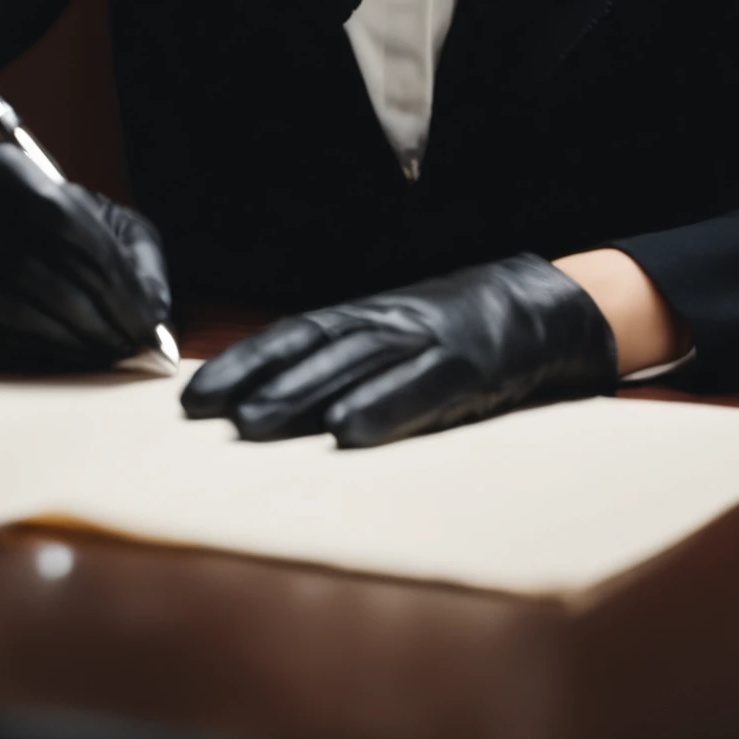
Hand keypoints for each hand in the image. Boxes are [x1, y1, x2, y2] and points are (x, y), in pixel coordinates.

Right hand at [0, 144, 171, 370]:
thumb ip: (134, 254)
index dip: (109, 273)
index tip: (147, 315)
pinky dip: (42, 352)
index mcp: (1, 169)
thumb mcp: (98, 215)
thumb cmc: (47, 222)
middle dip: (96, 313)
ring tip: (111, 351)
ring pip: (15, 309)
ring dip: (73, 339)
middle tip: (134, 341)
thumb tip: (155, 311)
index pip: (62, 218)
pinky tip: (73, 354)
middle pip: (36, 269)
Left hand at [180, 252, 617, 446]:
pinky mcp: (467, 366)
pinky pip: (419, 389)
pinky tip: (346, 431)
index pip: (291, 335)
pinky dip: (381, 409)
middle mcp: (387, 323)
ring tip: (253, 425)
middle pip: (311, 349)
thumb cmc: (461, 331)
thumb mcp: (397, 336)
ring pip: (354, 366)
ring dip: (300, 395)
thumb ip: (347, 361)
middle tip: (206, 416)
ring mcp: (427, 341)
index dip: (241, 363)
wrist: (545, 307)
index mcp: (366, 317)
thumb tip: (274, 401)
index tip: (193, 397)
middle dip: (254, 381)